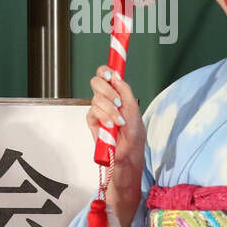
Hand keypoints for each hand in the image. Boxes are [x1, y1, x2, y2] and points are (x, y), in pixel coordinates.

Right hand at [87, 65, 145, 191]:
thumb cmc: (134, 136)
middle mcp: (106, 100)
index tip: (109, 74)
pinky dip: (103, 118)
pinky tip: (110, 126)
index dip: (105, 71)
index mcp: (117, 94)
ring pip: (96, 98)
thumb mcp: (134, 109)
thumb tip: (116, 75)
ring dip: (110, 110)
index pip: (106, 75)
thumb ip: (125, 90)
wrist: (128, 155)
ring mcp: (99, 111)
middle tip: (117, 101)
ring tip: (119, 122)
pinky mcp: (92, 122)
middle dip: (108, 92)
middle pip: (96, 82)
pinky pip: (92, 112)